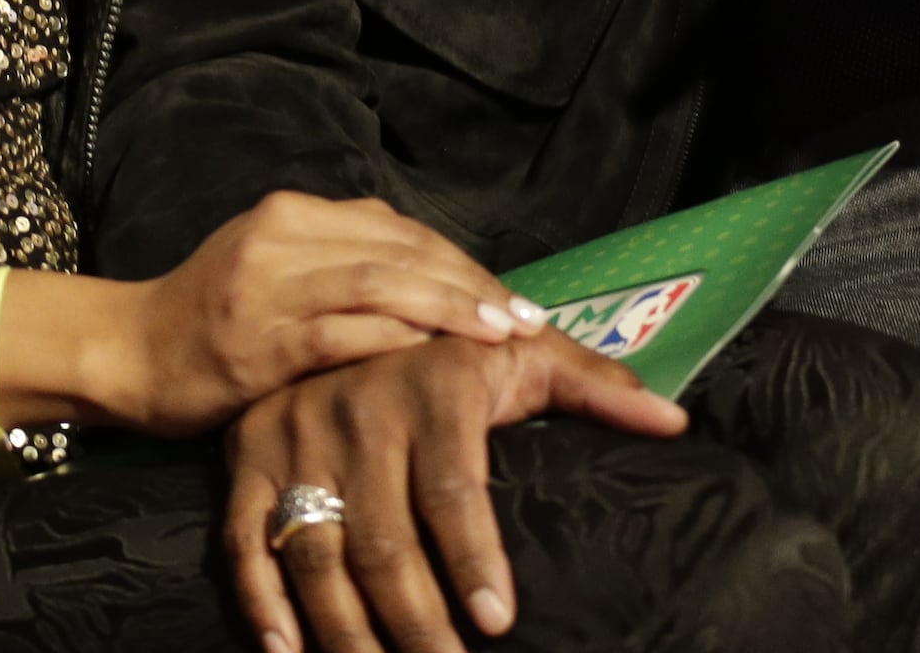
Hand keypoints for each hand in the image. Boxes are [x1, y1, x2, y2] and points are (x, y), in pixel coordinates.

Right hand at [94, 193, 544, 439]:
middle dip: (473, 285)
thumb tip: (430, 278)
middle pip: (403, 251)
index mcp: (296, 213)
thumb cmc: (210, 321)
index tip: (513, 297)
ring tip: (503, 335)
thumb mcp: (276, 268)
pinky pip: (343, 334)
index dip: (463, 263)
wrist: (128, 353)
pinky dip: (396, 342)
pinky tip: (437, 360)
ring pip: (383, 285)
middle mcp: (285, 235)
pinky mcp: (258, 339)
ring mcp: (269, 285)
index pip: (401, 231)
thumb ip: (342, 262)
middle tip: (528, 319)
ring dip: (452, 309)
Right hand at [227, 331, 686, 652]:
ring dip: (346, 632)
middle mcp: (353, 409)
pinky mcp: (243, 457)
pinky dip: (261, 605)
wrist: (342, 299)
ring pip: (315, 553)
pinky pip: (244, 542)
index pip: (451, 488)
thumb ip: (595, 387)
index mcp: (428, 386)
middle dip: (417, 621)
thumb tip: (676, 423)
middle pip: (382, 539)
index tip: (498, 623)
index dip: (475, 559)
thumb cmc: (452, 347)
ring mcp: (291, 436)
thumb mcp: (522, 352)